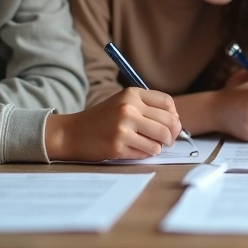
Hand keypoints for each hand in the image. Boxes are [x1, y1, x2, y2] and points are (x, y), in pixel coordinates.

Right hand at [44, 87, 180, 160]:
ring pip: (160, 139)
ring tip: (151, 145)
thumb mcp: (122, 103)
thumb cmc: (101, 119)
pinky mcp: (118, 146)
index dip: (174, 116)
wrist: (72, 133)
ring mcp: (123, 127)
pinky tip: (135, 149)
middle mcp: (128, 108)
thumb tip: (176, 121)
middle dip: (172, 134)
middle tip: (167, 140)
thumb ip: (146, 107)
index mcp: (131, 94)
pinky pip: (147, 152)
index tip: (171, 124)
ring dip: (159, 146)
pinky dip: (146, 153)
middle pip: (168, 122)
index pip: (167, 103)